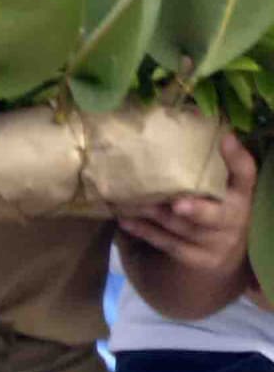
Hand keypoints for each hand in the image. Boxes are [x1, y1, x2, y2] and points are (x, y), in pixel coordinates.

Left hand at [120, 133, 257, 278]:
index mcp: (241, 195)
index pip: (246, 175)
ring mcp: (217, 243)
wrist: (219, 253)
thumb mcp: (216, 184)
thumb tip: (187, 112)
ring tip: (131, 200)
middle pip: (218, 216)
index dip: (238, 159)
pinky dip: (145, 231)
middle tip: (178, 203)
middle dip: (198, 211)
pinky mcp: (197, 258)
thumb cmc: (212, 204)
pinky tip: (124, 219)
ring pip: (183, 229)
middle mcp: (234, 220)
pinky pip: (167, 244)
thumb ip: (206, 161)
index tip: (226, 137)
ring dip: (156, 214)